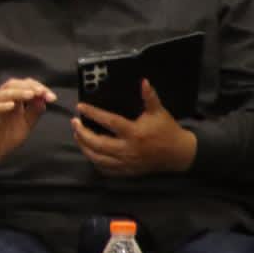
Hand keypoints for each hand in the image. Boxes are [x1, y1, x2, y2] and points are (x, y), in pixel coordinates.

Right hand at [0, 77, 53, 171]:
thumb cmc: (5, 136)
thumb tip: (44, 100)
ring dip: (17, 93)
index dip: (39, 88)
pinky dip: (1, 106)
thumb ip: (34, 113)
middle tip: (41, 92)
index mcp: (12, 100)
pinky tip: (12, 106)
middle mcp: (1, 101)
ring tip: (30, 95)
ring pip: (1, 94)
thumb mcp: (26, 125)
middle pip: (12, 85)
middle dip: (29, 86)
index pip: (25, 86)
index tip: (52, 97)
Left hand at [72, 79, 196, 174]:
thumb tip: (143, 81)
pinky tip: (88, 151)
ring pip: (98, 158)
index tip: (80, 106)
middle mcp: (128, 149)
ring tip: (77, 135)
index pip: (109, 122)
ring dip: (84, 147)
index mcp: (134, 133)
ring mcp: (126, 162)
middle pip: (98, 143)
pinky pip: (105, 169)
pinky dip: (94, 161)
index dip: (93, 114)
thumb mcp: (159, 112)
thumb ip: (149, 97)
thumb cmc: (166, 130)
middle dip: (82, 133)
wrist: (178, 154)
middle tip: (74, 122)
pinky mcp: (127, 171)